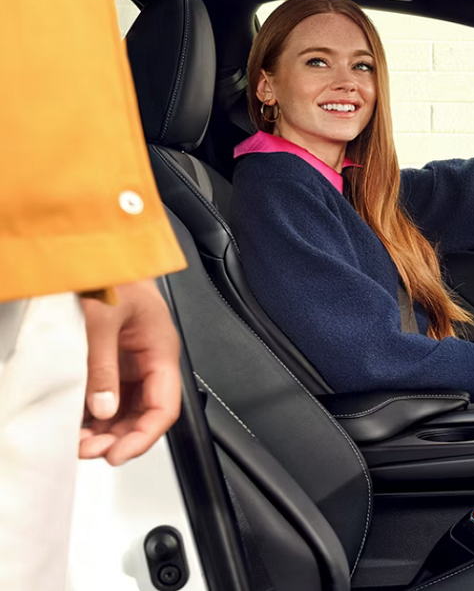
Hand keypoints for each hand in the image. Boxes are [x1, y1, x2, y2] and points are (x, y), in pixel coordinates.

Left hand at [78, 280, 182, 465]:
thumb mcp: (102, 320)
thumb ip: (103, 366)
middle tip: (90, 450)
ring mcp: (130, 362)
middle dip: (120, 437)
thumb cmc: (111, 274)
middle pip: (145, 414)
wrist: (97, 252)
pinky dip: (93, 415)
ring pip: (126, 410)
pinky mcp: (111, 361)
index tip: (118, 454)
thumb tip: (104, 408)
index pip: (164, 407)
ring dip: (105, 430)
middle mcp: (149, 361)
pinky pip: (108, 397)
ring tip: (79, 441)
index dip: (144, 436)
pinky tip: (76, 423)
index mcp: (161, 351)